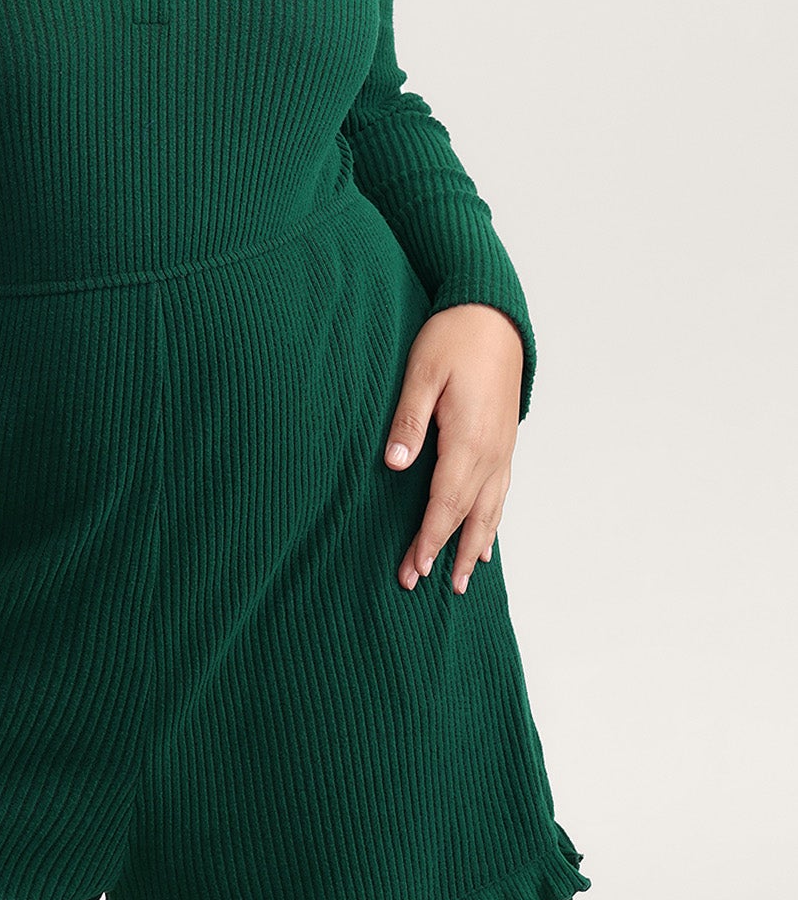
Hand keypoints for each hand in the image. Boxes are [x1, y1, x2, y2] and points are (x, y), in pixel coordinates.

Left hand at [383, 303, 523, 596]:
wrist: (495, 315)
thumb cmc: (454, 338)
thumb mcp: (422, 373)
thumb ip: (409, 420)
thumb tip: (394, 464)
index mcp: (469, 439)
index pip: (446, 503)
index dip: (430, 537)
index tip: (415, 568)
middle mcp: (492, 452)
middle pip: (469, 515)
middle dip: (447, 551)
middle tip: (425, 584)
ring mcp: (503, 448)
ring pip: (491, 509)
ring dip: (475, 545)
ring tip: (462, 578)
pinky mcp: (505, 440)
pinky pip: (501, 492)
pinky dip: (492, 520)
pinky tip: (486, 538)